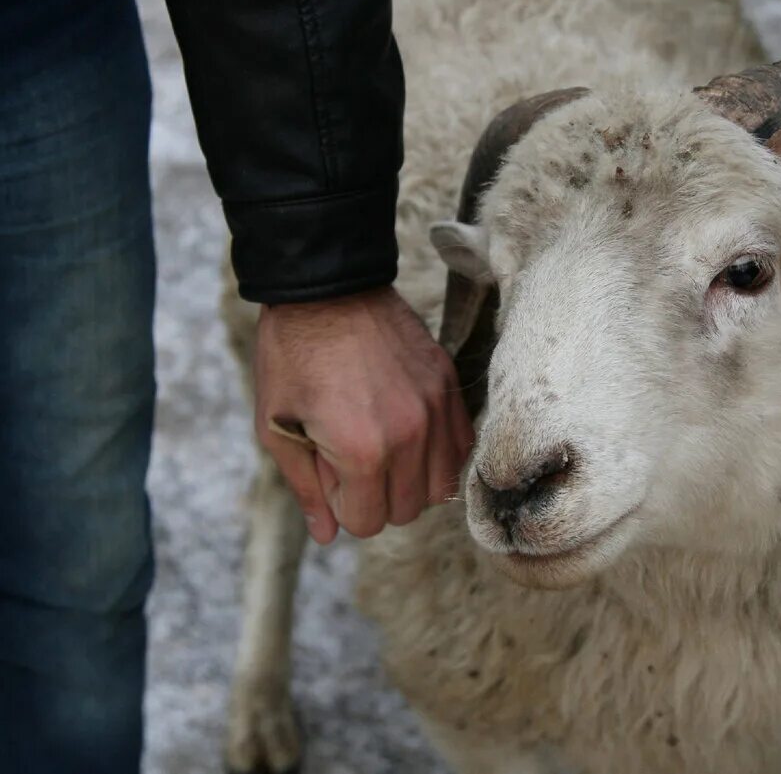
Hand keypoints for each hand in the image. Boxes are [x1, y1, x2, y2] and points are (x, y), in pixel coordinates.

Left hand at [254, 287, 473, 542]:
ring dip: (412, 481)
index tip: (329, 474)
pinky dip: (438, 454)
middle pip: (407, 510)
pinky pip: (461, 446)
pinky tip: (410, 435)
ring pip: (442, 486)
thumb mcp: (277, 426)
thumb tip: (326, 533)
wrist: (327, 289)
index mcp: (362, 450)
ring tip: (384, 452)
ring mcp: (436, 410)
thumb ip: (305, 486)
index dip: (342, 507)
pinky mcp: (449, 386)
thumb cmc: (292, 356)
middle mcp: (409, 436)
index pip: (367, 523)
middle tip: (351, 461)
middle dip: (375, 499)